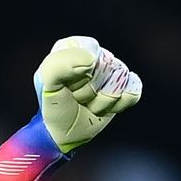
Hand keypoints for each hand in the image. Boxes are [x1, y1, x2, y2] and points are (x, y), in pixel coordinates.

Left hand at [0, 35, 141, 180]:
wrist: (62, 134)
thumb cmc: (53, 107)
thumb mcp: (47, 83)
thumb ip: (59, 64)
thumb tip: (90, 61)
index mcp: (73, 46)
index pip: (91, 51)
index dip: (80, 74)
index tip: (67, 86)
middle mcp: (94, 55)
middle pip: (108, 66)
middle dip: (89, 90)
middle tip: (76, 98)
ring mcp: (111, 70)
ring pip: (120, 81)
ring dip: (101, 101)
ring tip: (87, 104)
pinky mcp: (124, 86)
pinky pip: (133, 89)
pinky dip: (120, 103)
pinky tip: (105, 107)